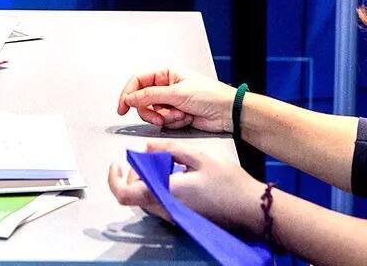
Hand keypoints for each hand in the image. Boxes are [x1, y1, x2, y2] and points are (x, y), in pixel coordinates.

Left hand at [108, 141, 264, 235]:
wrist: (252, 208)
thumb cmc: (229, 183)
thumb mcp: (199, 156)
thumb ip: (169, 150)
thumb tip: (147, 147)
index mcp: (166, 193)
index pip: (125, 194)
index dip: (114, 179)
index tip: (117, 164)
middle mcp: (166, 210)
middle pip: (134, 195)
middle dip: (135, 174)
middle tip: (151, 157)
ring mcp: (174, 217)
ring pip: (147, 200)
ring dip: (148, 181)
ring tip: (167, 164)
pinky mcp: (182, 219)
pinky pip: (160, 204)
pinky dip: (159, 187)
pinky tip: (176, 175)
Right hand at [117, 67, 236, 131]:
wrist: (226, 112)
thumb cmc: (209, 95)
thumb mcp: (176, 93)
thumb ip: (150, 96)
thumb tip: (129, 98)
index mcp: (165, 74)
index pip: (138, 81)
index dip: (128, 94)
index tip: (122, 108)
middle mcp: (166, 87)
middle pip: (143, 101)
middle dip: (151, 112)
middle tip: (159, 118)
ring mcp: (170, 102)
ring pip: (153, 113)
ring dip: (165, 118)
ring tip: (179, 116)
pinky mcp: (175, 115)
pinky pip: (164, 121)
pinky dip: (174, 122)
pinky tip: (186, 118)